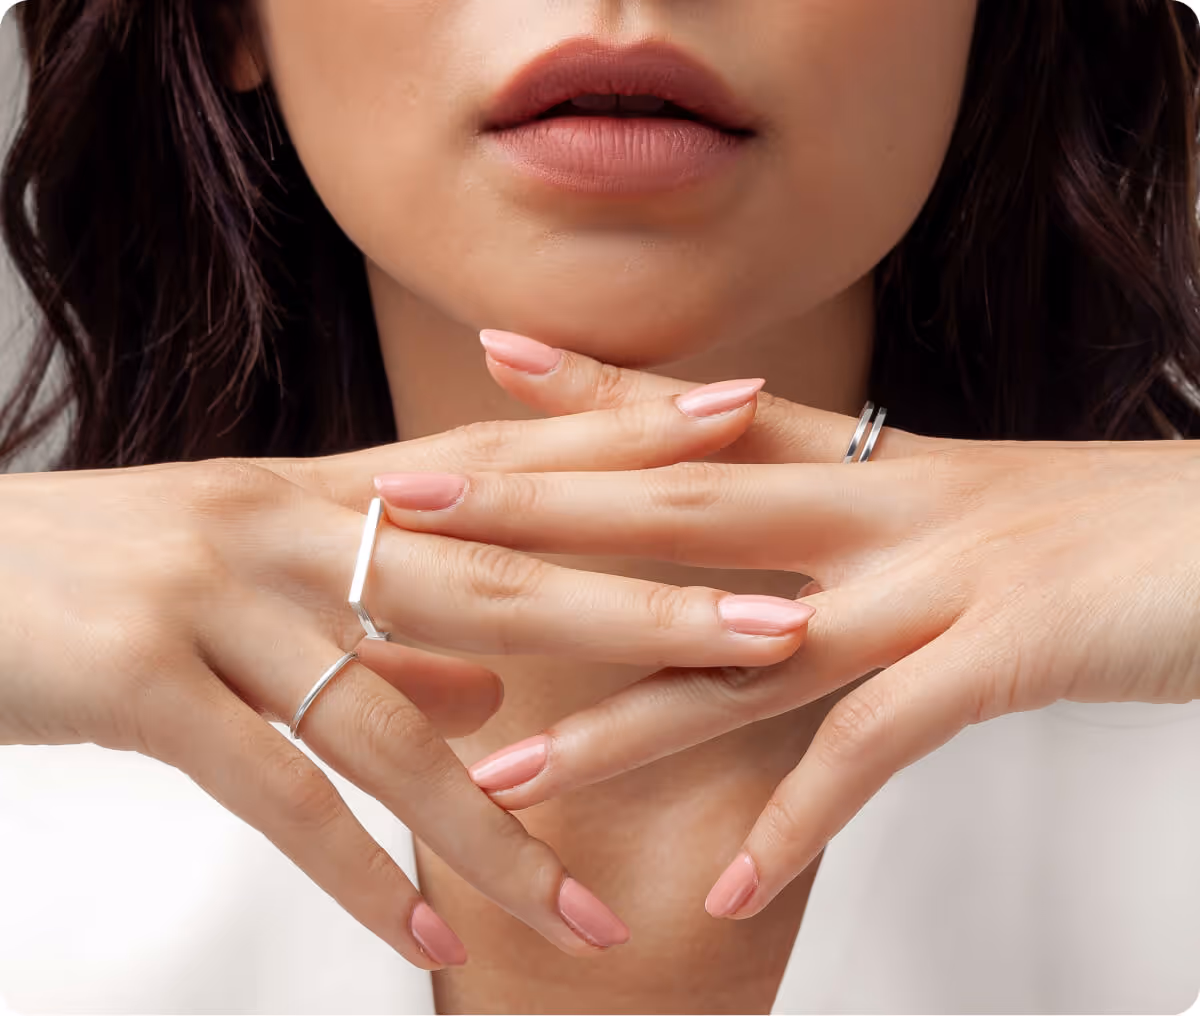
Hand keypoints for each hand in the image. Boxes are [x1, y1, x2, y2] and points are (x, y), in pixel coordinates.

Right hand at [0, 387, 816, 966]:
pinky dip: (356, 875)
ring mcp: (214, 592)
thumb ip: (385, 637)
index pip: (506, 454)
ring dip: (504, 832)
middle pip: (500, 572)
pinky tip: (431, 948)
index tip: (742, 414)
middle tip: (776, 634)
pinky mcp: (138, 676)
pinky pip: (275, 789)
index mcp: (324, 491)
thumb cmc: (109, 573)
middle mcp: (287, 521)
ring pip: (395, 719)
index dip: (625, 434)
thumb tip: (495, 697)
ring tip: (598, 923)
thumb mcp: (258, 580)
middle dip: (644, 610)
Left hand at [375, 329, 1199, 920]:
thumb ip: (854, 522)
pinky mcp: (999, 653)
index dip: (586, 395)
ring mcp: (933, 576)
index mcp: (867, 467)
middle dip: (536, 513)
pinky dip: (797, 821)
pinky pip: (872, 748)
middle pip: (674, 506)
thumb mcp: (957, 509)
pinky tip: (726, 891)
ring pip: (741, 645)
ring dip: (618, 716)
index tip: (484, 372)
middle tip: (407, 516)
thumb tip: (764, 563)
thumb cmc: (1099, 534)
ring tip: (505, 770)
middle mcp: (878, 506)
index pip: (698, 420)